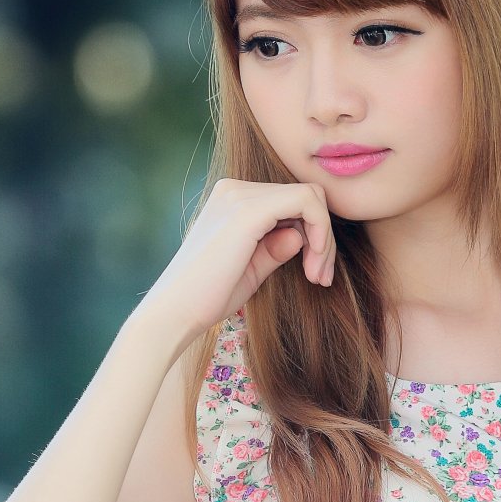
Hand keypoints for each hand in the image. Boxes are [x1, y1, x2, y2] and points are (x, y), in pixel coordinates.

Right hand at [146, 178, 337, 340]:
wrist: (176, 312)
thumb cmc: (208, 296)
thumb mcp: (252, 267)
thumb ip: (276, 247)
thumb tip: (302, 236)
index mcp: (232, 199)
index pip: (291, 202)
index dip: (314, 234)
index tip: (316, 274)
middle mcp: (235, 189)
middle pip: (305, 196)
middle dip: (323, 238)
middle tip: (321, 278)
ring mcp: (241, 196)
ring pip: (311, 197)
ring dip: (324, 240)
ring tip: (317, 277)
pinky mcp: (249, 211)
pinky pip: (307, 203)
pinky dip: (321, 233)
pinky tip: (313, 266)